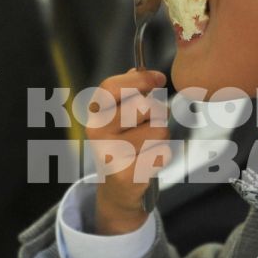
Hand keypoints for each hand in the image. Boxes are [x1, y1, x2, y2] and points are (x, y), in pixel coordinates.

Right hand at [84, 68, 170, 235]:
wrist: (116, 188)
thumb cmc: (123, 145)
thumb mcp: (120, 116)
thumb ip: (129, 92)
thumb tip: (139, 69)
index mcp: (95, 113)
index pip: (112, 86)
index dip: (140, 79)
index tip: (159, 79)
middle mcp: (97, 131)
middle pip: (146, 107)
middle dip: (159, 113)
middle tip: (153, 123)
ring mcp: (109, 153)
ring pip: (159, 131)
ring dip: (162, 137)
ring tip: (148, 145)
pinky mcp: (125, 175)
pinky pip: (162, 154)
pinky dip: (162, 157)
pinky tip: (147, 162)